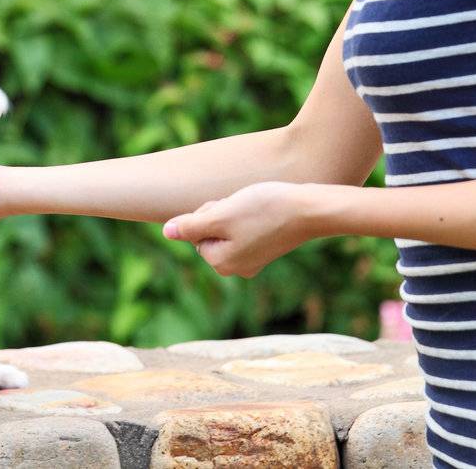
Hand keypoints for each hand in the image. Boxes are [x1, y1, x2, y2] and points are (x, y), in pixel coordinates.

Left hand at [161, 181, 341, 278]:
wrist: (310, 208)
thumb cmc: (264, 209)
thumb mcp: (221, 215)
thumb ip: (191, 226)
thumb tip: (166, 232)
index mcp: (222, 263)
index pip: (195, 233)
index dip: (208, 213)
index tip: (229, 207)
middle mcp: (236, 268)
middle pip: (209, 233)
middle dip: (220, 214)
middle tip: (243, 206)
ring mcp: (253, 260)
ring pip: (226, 229)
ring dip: (233, 213)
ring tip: (255, 208)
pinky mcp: (266, 248)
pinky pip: (244, 230)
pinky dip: (249, 216)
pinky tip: (265, 212)